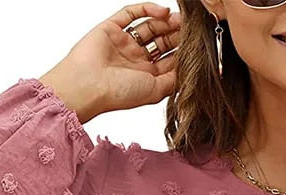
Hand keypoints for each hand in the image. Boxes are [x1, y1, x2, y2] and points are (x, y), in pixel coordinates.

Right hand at [44, 3, 181, 121]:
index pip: (169, 59)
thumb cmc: (118, 93)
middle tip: (190, 27)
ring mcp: (123, 42)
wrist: (88, 85)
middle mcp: (135, 59)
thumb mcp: (155, 92)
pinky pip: (131, 13)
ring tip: (178, 19)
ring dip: (165, 21)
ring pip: (149, 26)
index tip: (197, 44)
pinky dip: (147, 9)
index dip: (183, 50)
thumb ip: (173, 81)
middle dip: (176, 33)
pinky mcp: (112, 27)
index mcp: (146, 76)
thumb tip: (188, 70)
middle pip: (161, 41)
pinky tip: (162, 12)